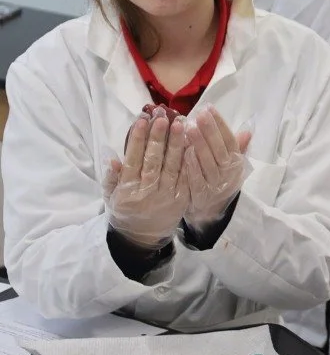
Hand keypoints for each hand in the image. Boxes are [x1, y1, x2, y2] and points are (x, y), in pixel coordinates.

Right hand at [104, 107, 188, 248]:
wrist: (142, 238)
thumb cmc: (125, 212)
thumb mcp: (111, 197)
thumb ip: (111, 178)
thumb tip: (112, 158)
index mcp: (127, 190)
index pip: (132, 160)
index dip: (137, 139)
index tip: (142, 120)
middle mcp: (146, 192)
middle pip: (153, 160)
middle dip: (158, 137)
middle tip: (163, 116)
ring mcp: (165, 196)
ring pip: (171, 166)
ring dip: (176, 143)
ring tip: (181, 122)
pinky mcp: (181, 199)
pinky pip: (185, 176)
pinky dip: (189, 159)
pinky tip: (193, 143)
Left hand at [181, 107, 251, 229]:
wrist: (213, 211)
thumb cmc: (221, 180)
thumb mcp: (232, 164)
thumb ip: (237, 147)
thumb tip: (247, 130)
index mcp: (236, 162)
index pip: (230, 140)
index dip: (220, 124)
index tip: (208, 108)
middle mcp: (228, 172)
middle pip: (219, 149)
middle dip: (209, 130)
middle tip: (198, 114)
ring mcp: (215, 184)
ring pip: (208, 162)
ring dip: (199, 144)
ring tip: (188, 127)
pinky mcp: (201, 195)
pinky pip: (196, 178)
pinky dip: (191, 165)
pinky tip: (184, 151)